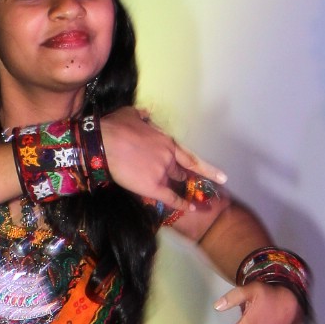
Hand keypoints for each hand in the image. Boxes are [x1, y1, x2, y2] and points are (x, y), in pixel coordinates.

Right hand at [99, 108, 225, 207]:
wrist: (103, 143)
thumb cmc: (115, 127)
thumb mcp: (132, 114)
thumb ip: (143, 117)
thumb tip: (146, 115)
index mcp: (167, 142)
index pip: (190, 158)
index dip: (205, 169)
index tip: (221, 176)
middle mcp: (169, 158)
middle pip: (181, 172)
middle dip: (184, 179)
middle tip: (195, 187)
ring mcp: (162, 173)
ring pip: (175, 183)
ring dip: (180, 189)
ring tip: (192, 199)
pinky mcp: (152, 186)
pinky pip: (170, 197)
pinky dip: (181, 203)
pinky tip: (191, 208)